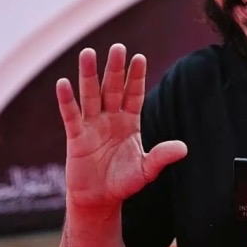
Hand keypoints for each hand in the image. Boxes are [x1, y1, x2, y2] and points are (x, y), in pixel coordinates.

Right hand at [55, 44, 186, 211]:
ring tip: (88, 53)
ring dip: (89, 75)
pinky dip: (67, 100)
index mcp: (130, 121)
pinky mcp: (76, 137)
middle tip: (118, 47)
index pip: (134, 94)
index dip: (136, 77)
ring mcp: (92, 125)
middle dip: (115, 69)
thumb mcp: (146, 170)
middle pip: (113, 88)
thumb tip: (183, 148)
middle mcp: (111, 118)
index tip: (139, 58)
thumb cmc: (123, 181)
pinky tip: (63, 83)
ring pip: (91, 95)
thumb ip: (161, 157)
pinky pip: (72, 115)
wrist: (100, 199)